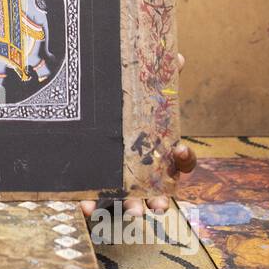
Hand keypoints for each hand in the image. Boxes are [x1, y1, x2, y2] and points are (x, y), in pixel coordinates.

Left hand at [81, 53, 195, 220]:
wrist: (83, 113)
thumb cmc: (123, 109)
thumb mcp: (139, 93)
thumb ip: (159, 78)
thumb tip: (179, 56)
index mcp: (159, 152)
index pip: (182, 162)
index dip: (185, 158)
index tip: (180, 149)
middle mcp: (144, 173)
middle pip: (159, 191)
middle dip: (159, 199)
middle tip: (157, 205)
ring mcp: (121, 183)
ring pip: (130, 202)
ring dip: (131, 207)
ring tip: (130, 211)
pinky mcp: (95, 187)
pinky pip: (95, 202)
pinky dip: (91, 206)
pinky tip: (84, 207)